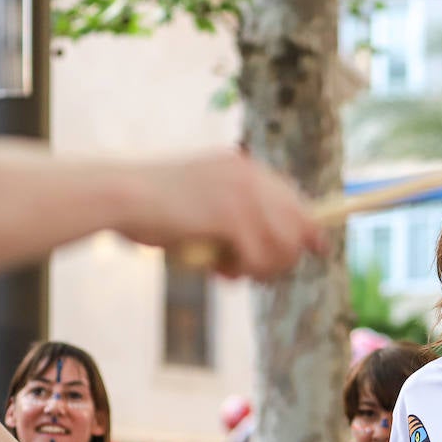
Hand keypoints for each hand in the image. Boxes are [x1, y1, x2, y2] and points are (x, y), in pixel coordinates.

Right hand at [119, 151, 325, 281]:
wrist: (122, 196)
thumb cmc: (153, 206)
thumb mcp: (202, 199)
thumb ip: (233, 212)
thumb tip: (265, 245)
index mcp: (242, 167)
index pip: (293, 198)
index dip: (307, 227)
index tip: (318, 248)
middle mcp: (250, 176)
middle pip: (298, 224)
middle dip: (284, 257)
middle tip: (255, 274)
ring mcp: (242, 195)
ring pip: (283, 246)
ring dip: (263, 269)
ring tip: (232, 273)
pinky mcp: (231, 217)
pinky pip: (260, 257)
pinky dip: (245, 273)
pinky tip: (222, 272)